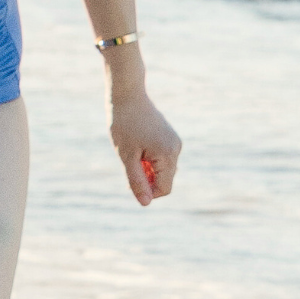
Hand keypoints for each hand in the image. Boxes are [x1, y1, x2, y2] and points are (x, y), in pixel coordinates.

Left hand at [111, 88, 180, 206]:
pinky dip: (150, 159)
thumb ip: (137, 181)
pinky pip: (163, 158)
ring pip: (163, 169)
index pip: (164, 188)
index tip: (130, 181)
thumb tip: (146, 203)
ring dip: (147, 169)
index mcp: (167, 154)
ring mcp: (175, 142)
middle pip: (164, 179)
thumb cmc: (123, 125)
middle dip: (147, 179)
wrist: (127, 95)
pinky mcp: (170, 137)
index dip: (148, 192)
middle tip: (128, 163)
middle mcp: (176, 149)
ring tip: (133, 153)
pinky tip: (138, 147)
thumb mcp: (126, 156)